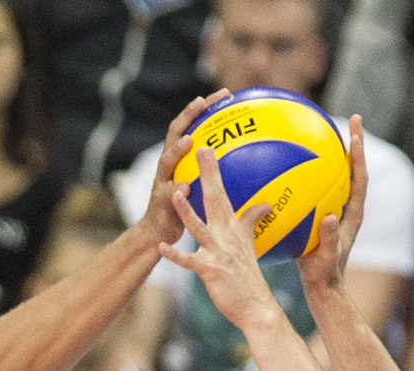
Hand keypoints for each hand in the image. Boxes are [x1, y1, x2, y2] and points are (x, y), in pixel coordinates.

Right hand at [137, 91, 228, 248]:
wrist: (159, 234)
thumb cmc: (185, 210)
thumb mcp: (205, 190)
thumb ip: (221, 176)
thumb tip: (254, 167)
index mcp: (180, 159)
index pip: (193, 126)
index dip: (206, 110)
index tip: (224, 93)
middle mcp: (168, 166)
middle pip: (175, 133)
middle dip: (187, 116)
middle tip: (201, 101)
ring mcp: (161, 182)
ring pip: (166, 161)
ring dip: (176, 150)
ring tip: (188, 141)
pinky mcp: (159, 202)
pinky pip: (167, 195)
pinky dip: (176, 191)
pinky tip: (184, 187)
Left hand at [162, 145, 280, 332]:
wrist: (255, 306)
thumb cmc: (248, 277)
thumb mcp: (250, 244)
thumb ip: (253, 221)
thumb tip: (266, 203)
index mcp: (233, 227)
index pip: (222, 193)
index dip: (213, 171)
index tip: (207, 147)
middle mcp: (226, 235)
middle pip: (215, 199)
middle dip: (208, 174)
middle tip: (202, 149)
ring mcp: (218, 252)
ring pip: (199, 227)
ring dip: (186, 211)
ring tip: (175, 194)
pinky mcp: (210, 271)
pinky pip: (189, 262)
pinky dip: (175, 255)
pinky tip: (162, 247)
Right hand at [297, 115, 367, 294]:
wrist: (321, 288)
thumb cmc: (323, 274)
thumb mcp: (325, 258)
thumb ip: (329, 239)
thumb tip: (329, 217)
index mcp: (352, 213)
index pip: (359, 175)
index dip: (358, 152)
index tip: (355, 130)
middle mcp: (347, 207)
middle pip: (352, 168)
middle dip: (352, 143)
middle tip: (349, 119)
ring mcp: (336, 211)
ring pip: (336, 176)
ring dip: (333, 155)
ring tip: (323, 132)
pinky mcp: (323, 216)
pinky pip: (318, 188)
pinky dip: (310, 174)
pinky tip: (290, 166)